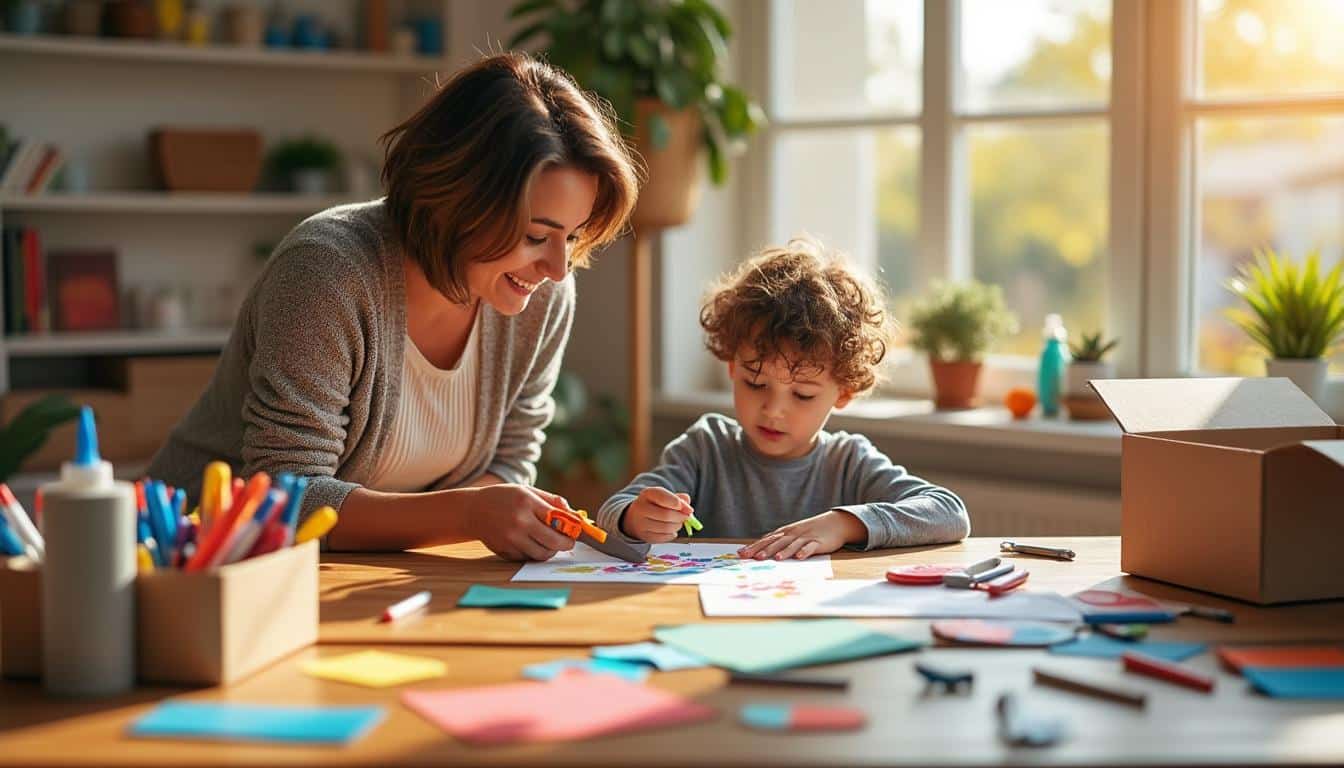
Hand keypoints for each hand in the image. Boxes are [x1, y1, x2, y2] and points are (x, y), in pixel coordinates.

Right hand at [461, 484, 577, 560]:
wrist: (474, 510)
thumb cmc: (504, 498)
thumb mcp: (527, 491)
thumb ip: (551, 500)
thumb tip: (575, 513)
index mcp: (527, 503)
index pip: (558, 519)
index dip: (571, 528)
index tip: (575, 530)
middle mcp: (519, 522)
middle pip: (553, 542)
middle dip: (565, 544)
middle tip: (568, 543)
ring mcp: (511, 539)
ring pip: (542, 554)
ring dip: (551, 551)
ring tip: (550, 543)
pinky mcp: (506, 551)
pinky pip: (528, 557)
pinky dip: (534, 553)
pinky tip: (532, 543)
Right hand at [620, 487, 692, 542]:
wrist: (637, 517)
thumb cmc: (655, 505)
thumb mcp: (666, 496)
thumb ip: (679, 499)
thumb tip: (688, 509)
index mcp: (648, 493)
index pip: (663, 497)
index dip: (679, 504)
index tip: (689, 509)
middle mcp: (641, 507)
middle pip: (666, 515)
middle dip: (681, 517)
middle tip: (686, 517)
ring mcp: (641, 523)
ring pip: (666, 528)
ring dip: (677, 526)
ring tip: (678, 522)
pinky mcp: (644, 536)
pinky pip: (664, 538)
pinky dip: (672, 534)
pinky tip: (671, 530)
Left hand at [738, 510, 866, 560]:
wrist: (834, 523)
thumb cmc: (809, 531)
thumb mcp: (792, 534)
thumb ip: (777, 541)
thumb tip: (758, 549)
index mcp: (785, 533)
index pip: (766, 540)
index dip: (754, 547)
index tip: (741, 554)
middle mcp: (793, 534)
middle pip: (776, 542)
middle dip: (764, 550)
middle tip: (753, 558)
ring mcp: (805, 537)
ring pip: (792, 545)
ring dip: (783, 552)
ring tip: (775, 559)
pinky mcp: (818, 542)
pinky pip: (810, 547)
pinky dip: (804, 552)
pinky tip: (799, 558)